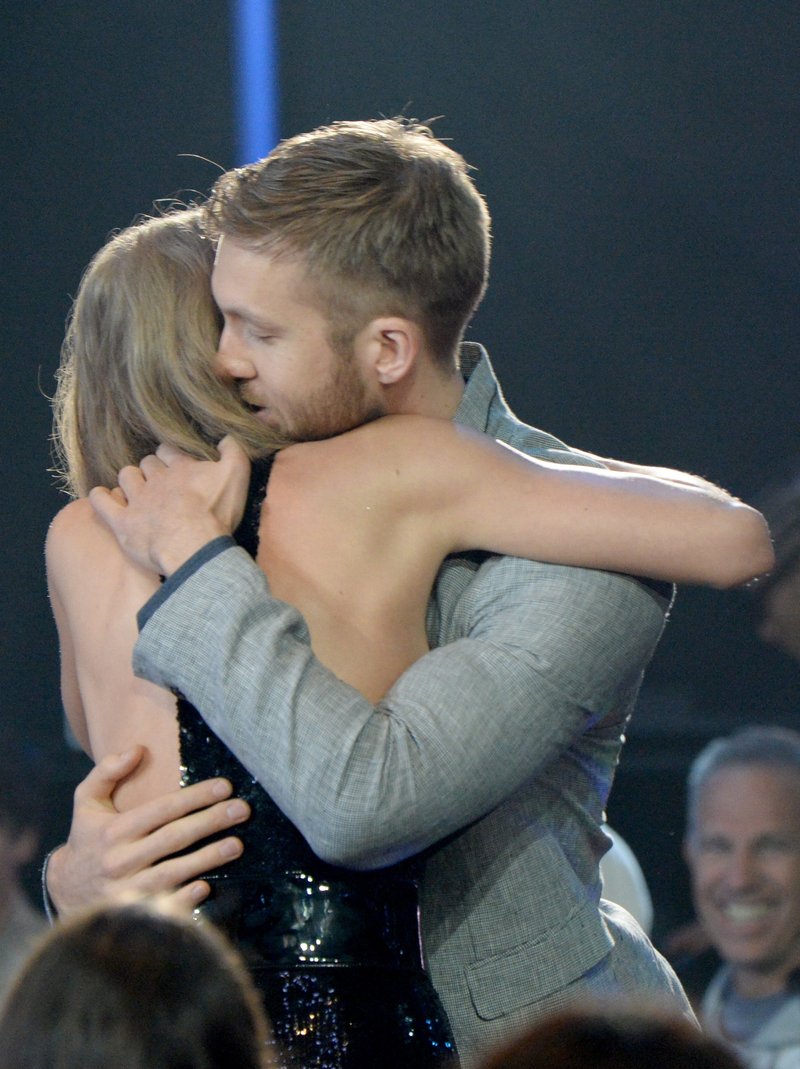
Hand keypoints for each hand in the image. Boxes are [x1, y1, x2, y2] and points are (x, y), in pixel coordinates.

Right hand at [47, 747, 250, 916]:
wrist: (67, 891)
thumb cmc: (87, 839)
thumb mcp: (87, 801)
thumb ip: (107, 771)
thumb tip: (138, 749)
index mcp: (114, 831)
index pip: (162, 809)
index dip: (195, 796)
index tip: (225, 786)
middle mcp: (120, 860)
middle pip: (174, 838)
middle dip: (211, 821)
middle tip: (242, 810)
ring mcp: (127, 890)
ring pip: (174, 872)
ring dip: (208, 858)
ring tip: (238, 844)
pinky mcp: (134, 913)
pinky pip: (165, 906)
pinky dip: (186, 897)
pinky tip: (208, 885)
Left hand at [89, 436, 250, 575]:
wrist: (193, 545)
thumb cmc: (216, 512)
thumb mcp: (236, 474)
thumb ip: (233, 450)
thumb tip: (225, 435)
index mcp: (180, 467)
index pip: (168, 451)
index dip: (170, 455)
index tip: (175, 462)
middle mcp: (156, 479)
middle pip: (147, 464)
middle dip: (150, 469)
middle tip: (159, 482)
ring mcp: (137, 500)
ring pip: (126, 478)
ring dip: (130, 480)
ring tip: (136, 489)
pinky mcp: (123, 522)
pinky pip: (102, 503)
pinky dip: (100, 497)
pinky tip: (101, 496)